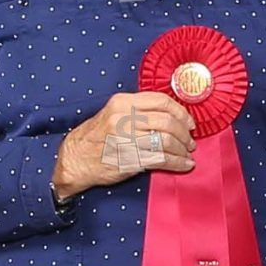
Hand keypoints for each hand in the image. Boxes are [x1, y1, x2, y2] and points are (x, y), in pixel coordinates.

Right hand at [53, 91, 193, 201]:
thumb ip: (139, 110)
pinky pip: (161, 159)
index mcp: (122, 103)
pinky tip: (184, 164)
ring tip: (187, 154)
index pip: (161, 101)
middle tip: (190, 141)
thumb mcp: (113, 113)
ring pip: (167, 141)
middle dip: (185, 133)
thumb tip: (172, 115)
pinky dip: (178, 163)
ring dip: (183, 149)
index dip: (181, 112)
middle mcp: (123, 118)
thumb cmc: (97, 137)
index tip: (190, 122)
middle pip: (167, 122)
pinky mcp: (128, 159)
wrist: (75, 159)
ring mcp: (125, 139)